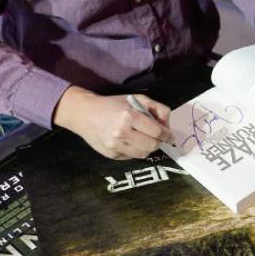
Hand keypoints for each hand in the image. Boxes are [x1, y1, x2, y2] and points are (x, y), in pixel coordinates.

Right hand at [52, 86, 172, 159]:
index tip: (169, 136)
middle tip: (157, 138)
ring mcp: (115, 145)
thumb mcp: (137, 99)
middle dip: (158, 142)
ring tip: (144, 139)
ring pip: (143, 154)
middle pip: (152, 145)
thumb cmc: (113, 104)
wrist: (85, 114)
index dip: (167, 135)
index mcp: (129, 116)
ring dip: (147, 148)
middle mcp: (122, 132)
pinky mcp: (111, 155)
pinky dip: (135, 150)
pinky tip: (130, 142)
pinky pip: (131, 156)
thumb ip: (157, 108)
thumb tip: (168, 125)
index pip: (157, 132)